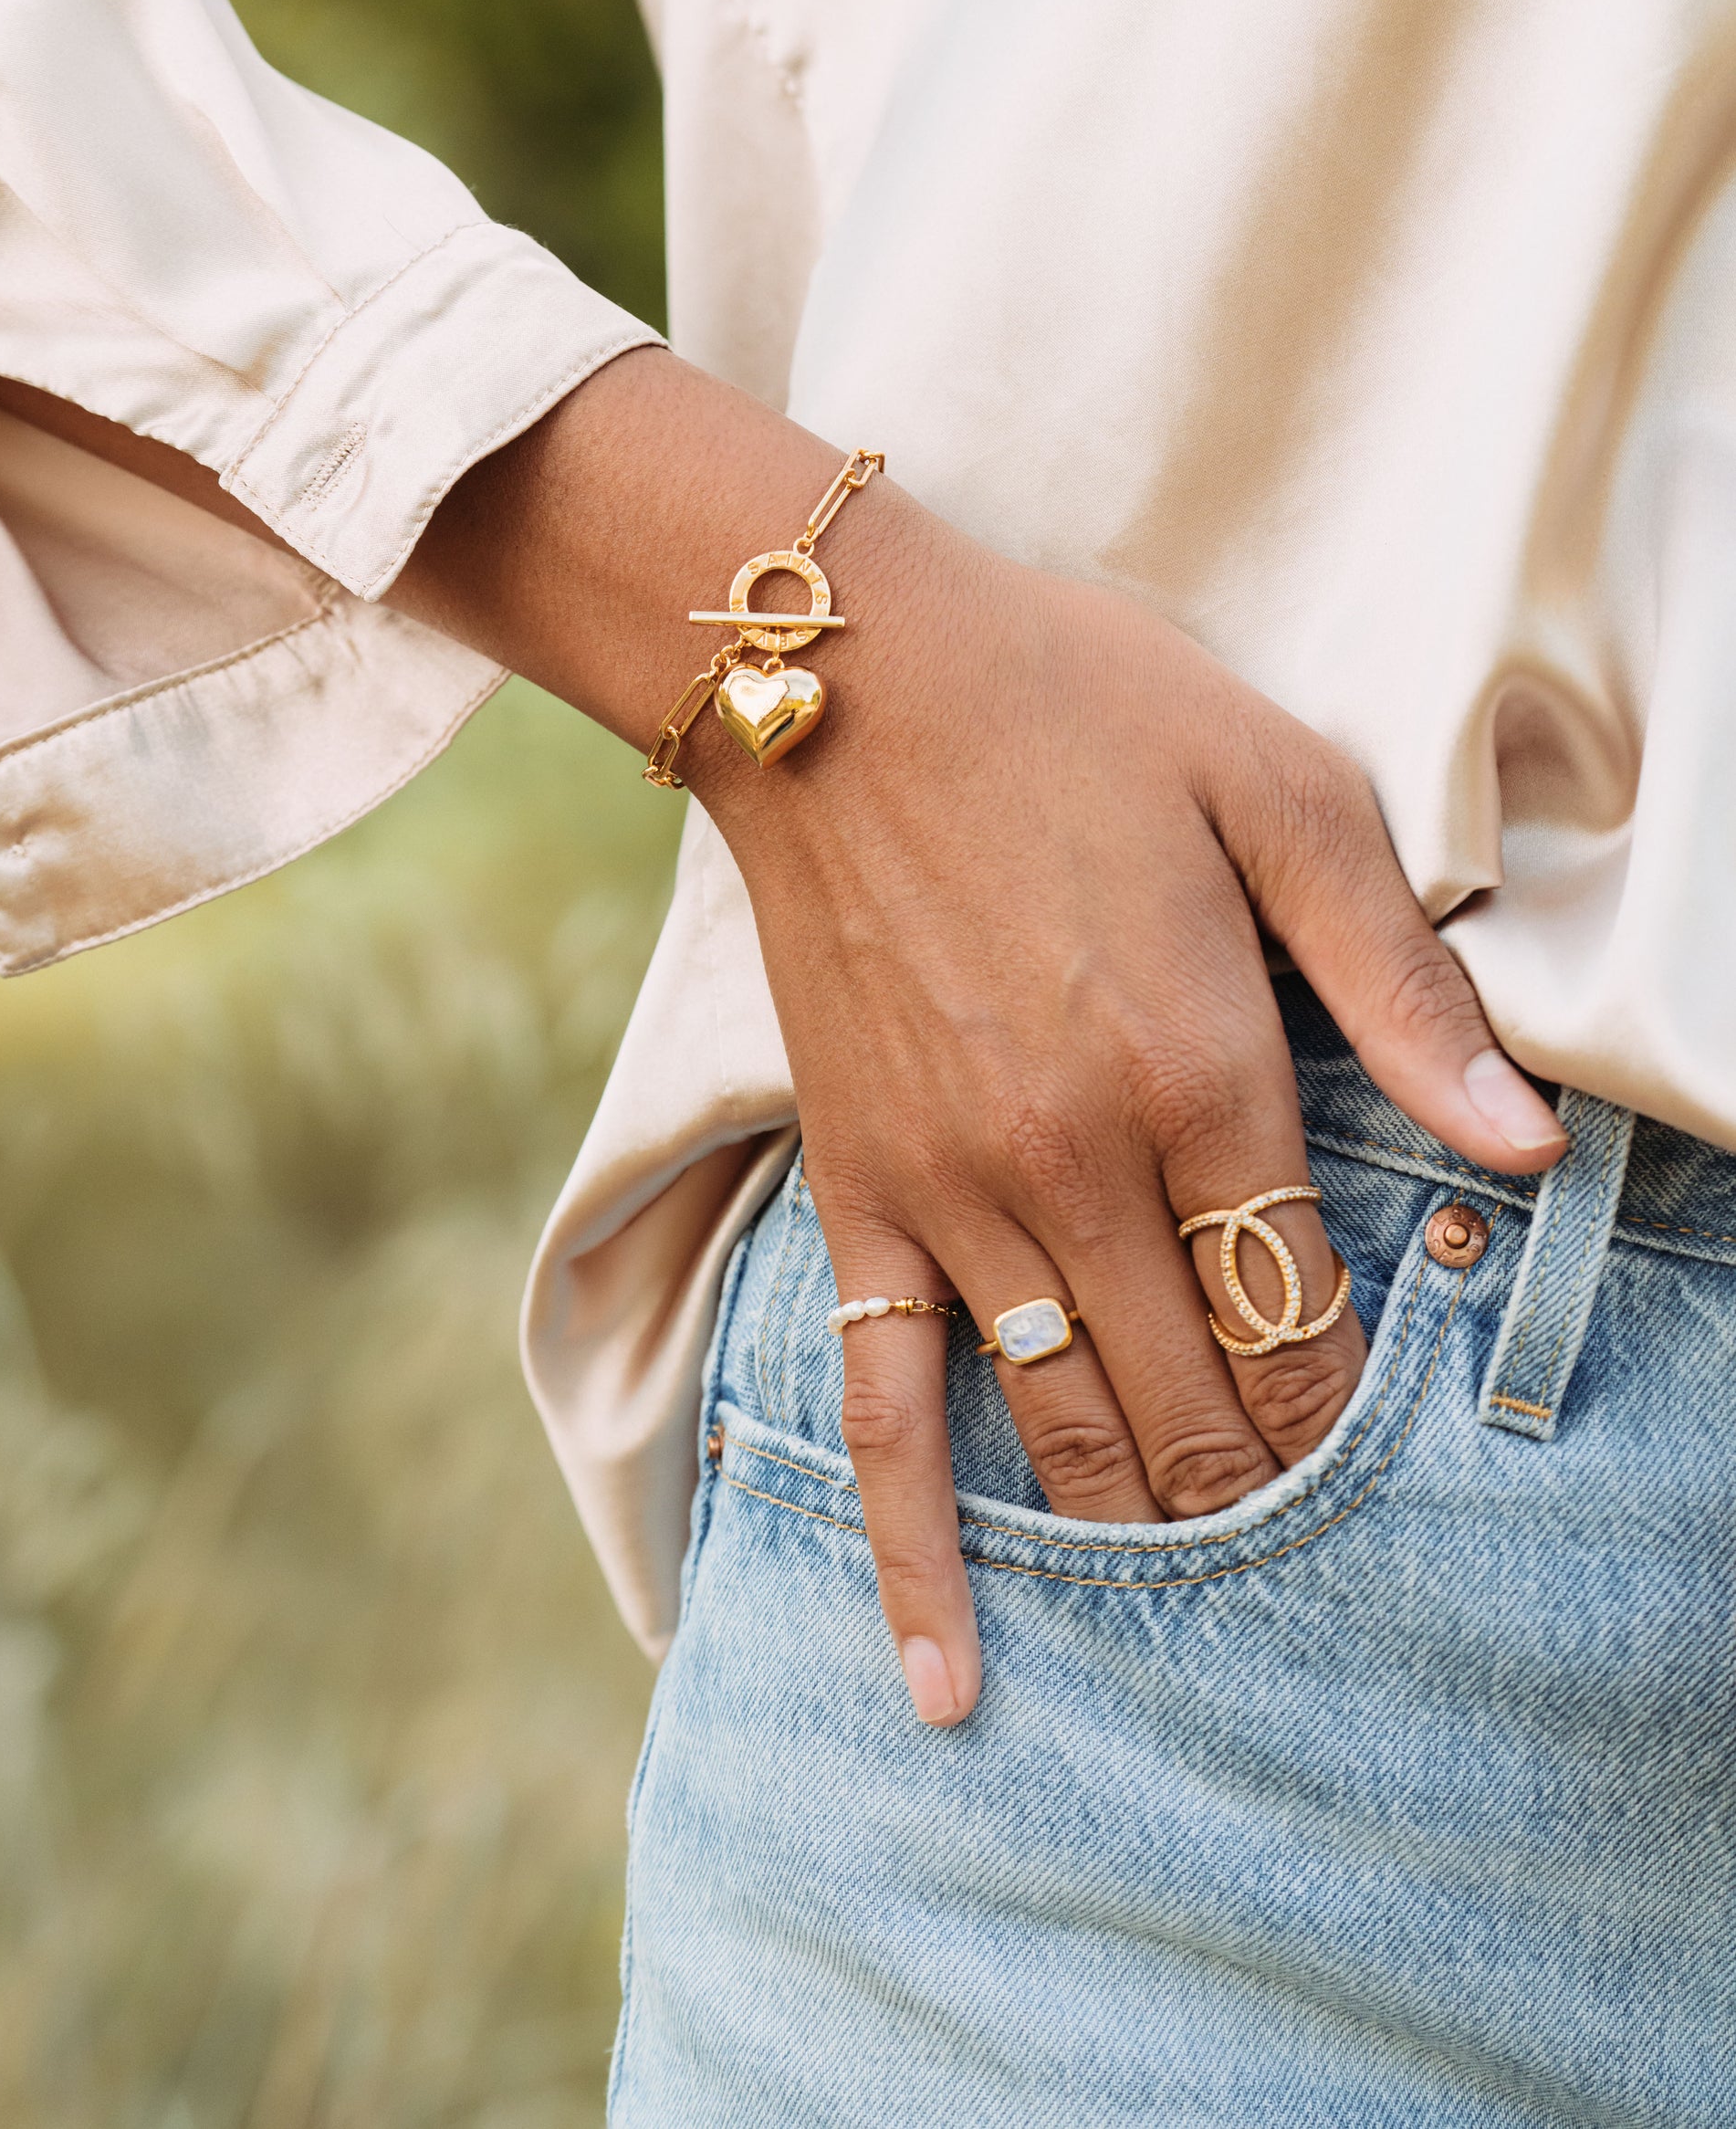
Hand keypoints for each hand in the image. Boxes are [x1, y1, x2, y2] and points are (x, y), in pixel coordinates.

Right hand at [692, 483, 1566, 1727]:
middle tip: (1313, 1541)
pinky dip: (915, 1559)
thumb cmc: (1076, 708)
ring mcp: (953, 1200)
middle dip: (1272, 1491)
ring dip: (1150, 1530)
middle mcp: (1076, 1171)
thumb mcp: (1279, 792)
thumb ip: (1399, 983)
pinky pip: (881, 1410)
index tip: (1391, 1451)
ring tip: (1201, 1606)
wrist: (834, 675)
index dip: (1360, 1407)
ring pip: (1071, 1436)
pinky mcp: (857, 1200)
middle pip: (1203, 1407)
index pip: (1309, 1319)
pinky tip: (948, 1684)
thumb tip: (1524, 1147)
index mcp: (1202, 1074)